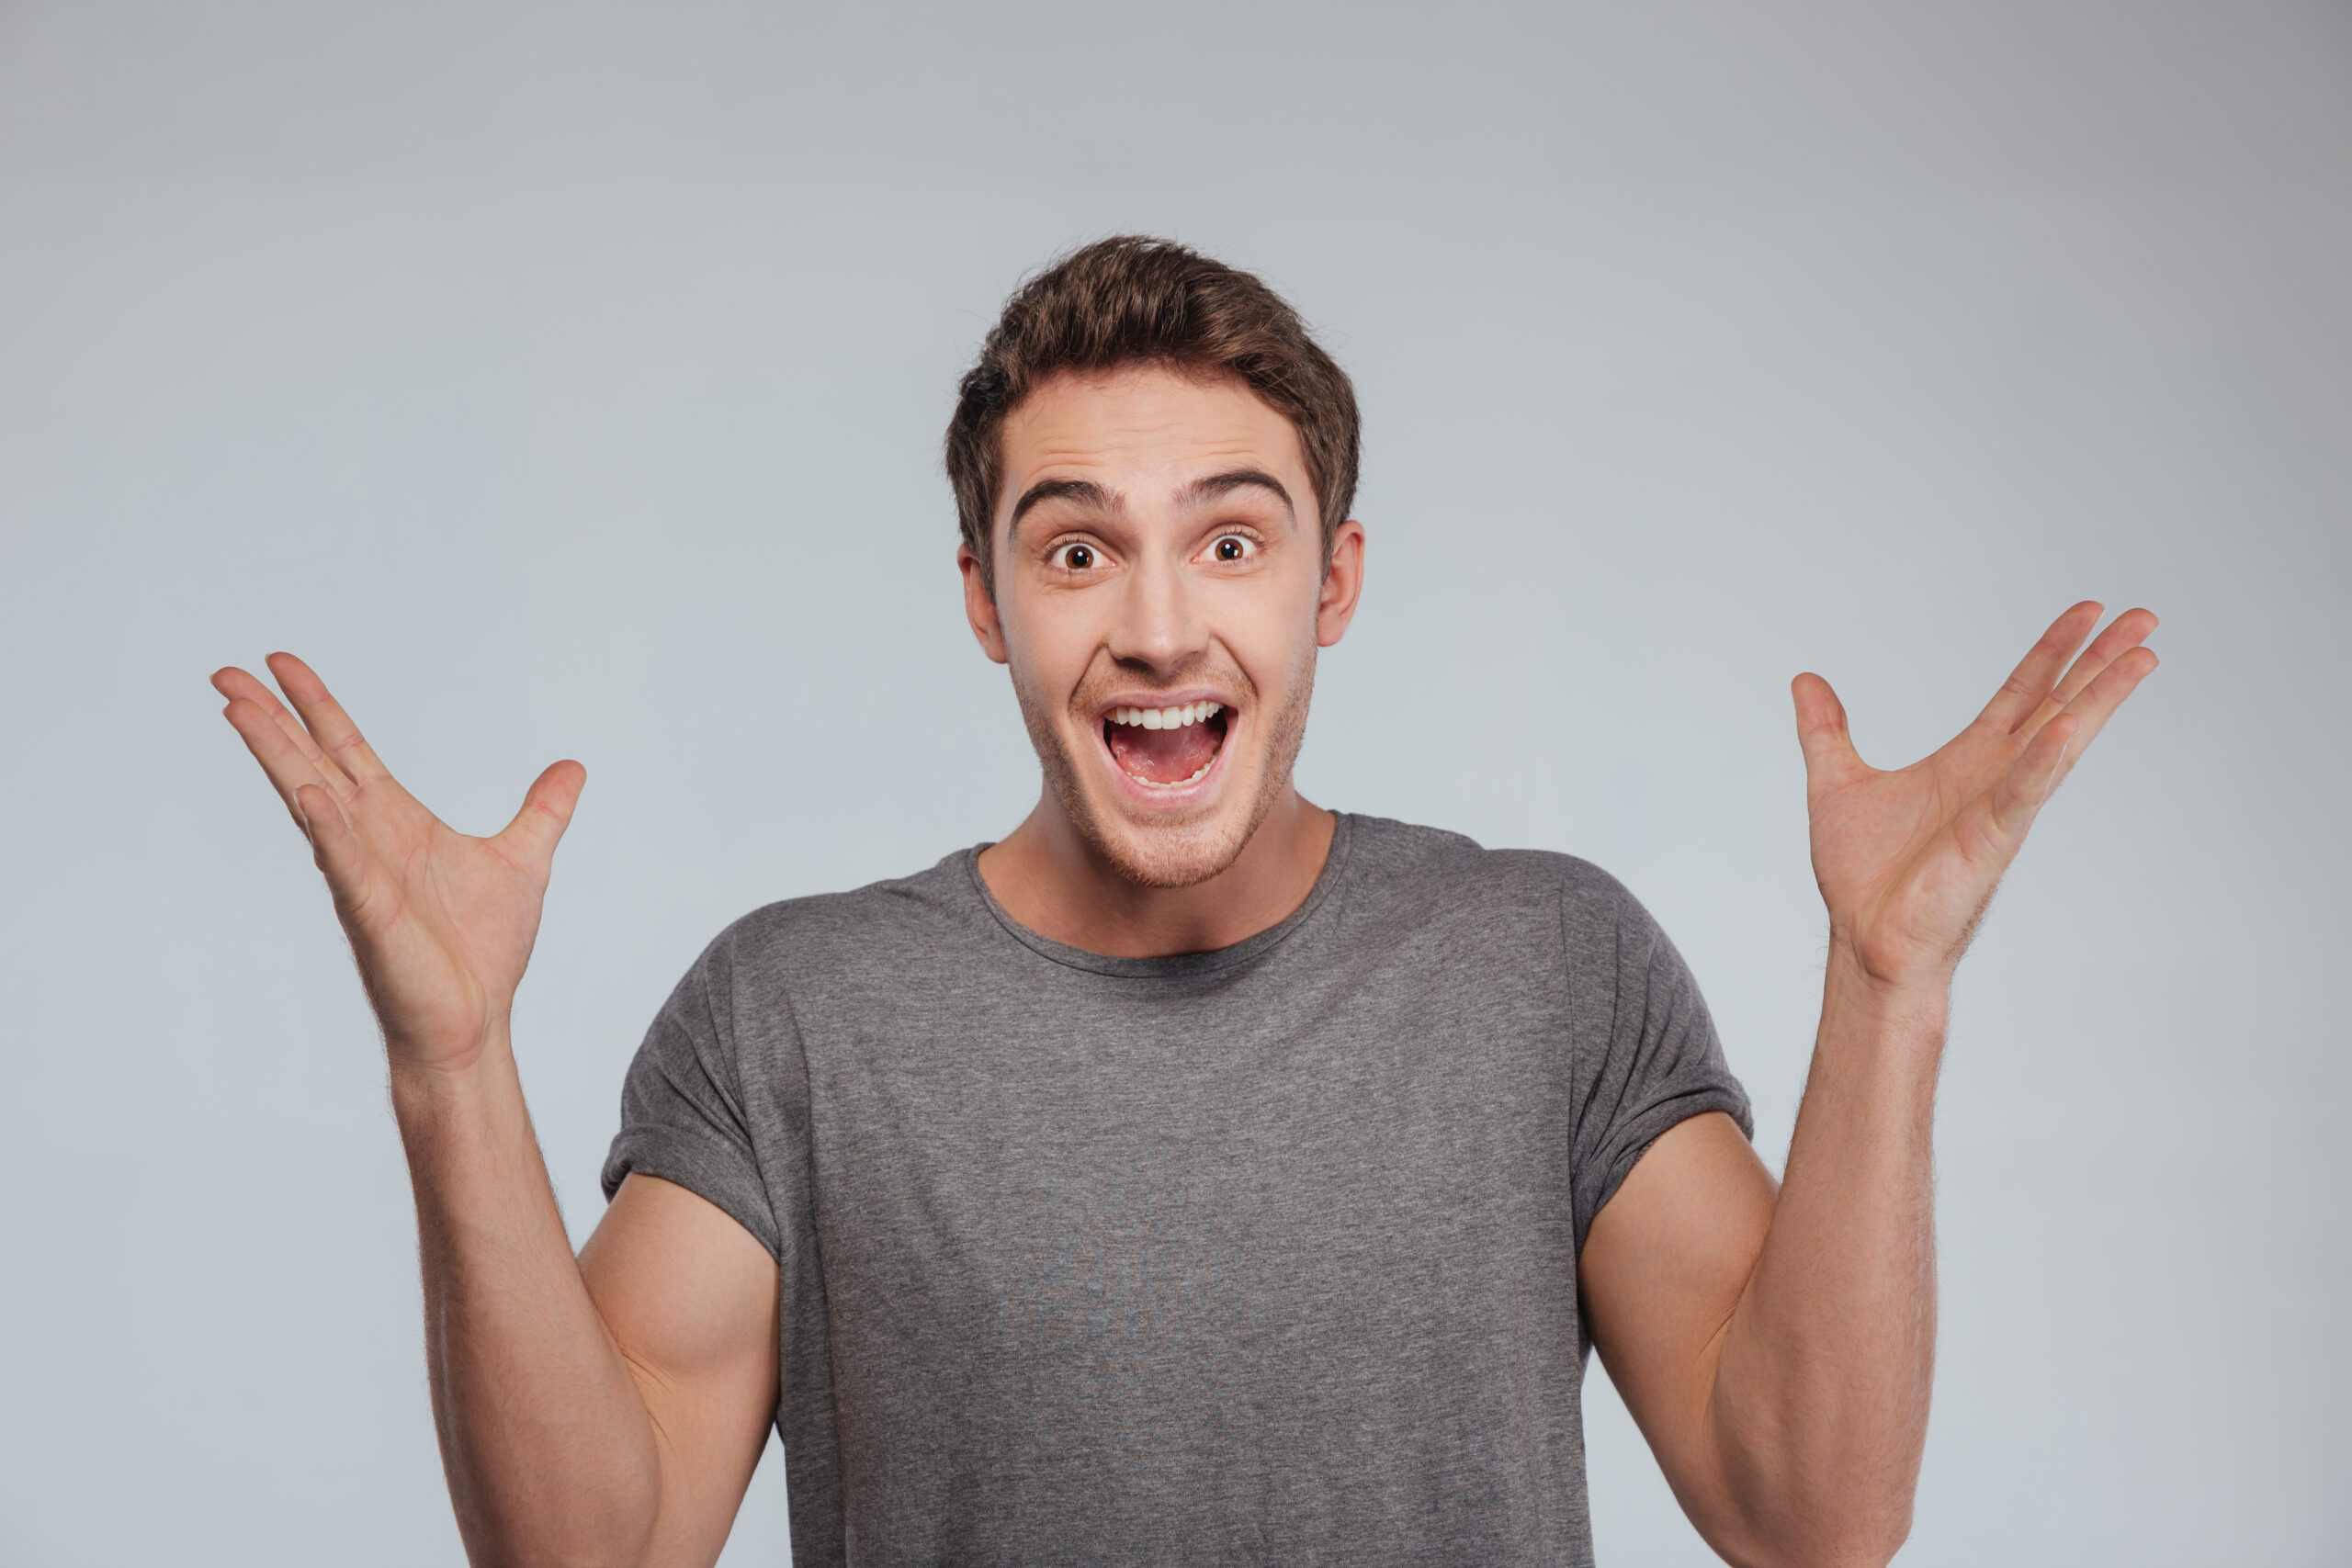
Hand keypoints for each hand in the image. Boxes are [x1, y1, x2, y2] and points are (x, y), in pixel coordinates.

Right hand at [213, 654, 584, 1071]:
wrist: (474, 1020)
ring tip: (240, 711)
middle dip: (269, 719)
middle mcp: (367, 841)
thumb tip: (572, 769)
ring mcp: (362, 874)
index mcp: (395, 823)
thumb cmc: (482, 952)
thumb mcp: (524, 861)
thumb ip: (543, 812)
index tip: (280, 664)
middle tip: (225, 673)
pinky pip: (343, 862)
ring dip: (275, 757)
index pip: (346, 750)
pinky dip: (326, 827)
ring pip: (309, 802)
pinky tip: (307, 794)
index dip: (316, 706)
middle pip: (308, 764)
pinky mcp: (371, 912)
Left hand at [1793, 601, 2157, 989]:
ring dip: (2101, 700)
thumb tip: (1805, 681)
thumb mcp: (1834, 782)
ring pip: (2062, 741)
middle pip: (2061, 705)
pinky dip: (2044, 762)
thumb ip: (1825, 730)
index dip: (2054, 650)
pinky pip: (2023, 794)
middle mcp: (1995, 778)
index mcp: (1968, 761)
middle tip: (2147, 619)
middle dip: (2102, 662)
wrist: (1862, 940)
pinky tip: (2069, 729)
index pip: (2023, 691)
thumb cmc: (1862, 877)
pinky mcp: (1990, 840)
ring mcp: (2000, 808)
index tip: (2090, 610)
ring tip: (2143, 658)